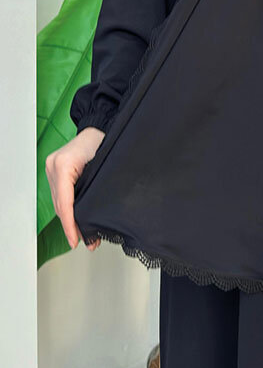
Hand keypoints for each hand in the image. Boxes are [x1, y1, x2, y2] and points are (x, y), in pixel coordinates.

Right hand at [45, 128, 105, 251]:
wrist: (100, 126)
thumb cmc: (105, 140)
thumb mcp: (103, 167)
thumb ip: (95, 191)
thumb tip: (95, 217)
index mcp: (63, 165)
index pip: (65, 202)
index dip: (70, 224)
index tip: (76, 240)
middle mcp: (53, 166)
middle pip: (60, 205)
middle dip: (72, 225)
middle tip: (86, 241)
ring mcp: (52, 168)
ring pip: (59, 201)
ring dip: (70, 218)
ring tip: (83, 235)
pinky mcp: (55, 170)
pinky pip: (61, 194)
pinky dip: (69, 207)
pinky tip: (77, 219)